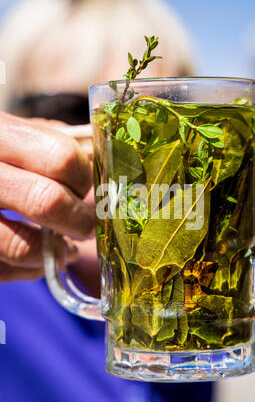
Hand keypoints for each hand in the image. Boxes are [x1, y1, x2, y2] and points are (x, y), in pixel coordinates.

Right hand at [0, 111, 93, 280]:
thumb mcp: (10, 130)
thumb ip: (51, 141)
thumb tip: (97, 163)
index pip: (61, 158)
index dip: (85, 179)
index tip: (88, 189)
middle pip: (46, 202)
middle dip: (79, 222)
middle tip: (87, 227)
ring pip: (20, 245)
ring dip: (53, 254)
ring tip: (65, 250)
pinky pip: (0, 270)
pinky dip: (27, 271)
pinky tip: (37, 261)